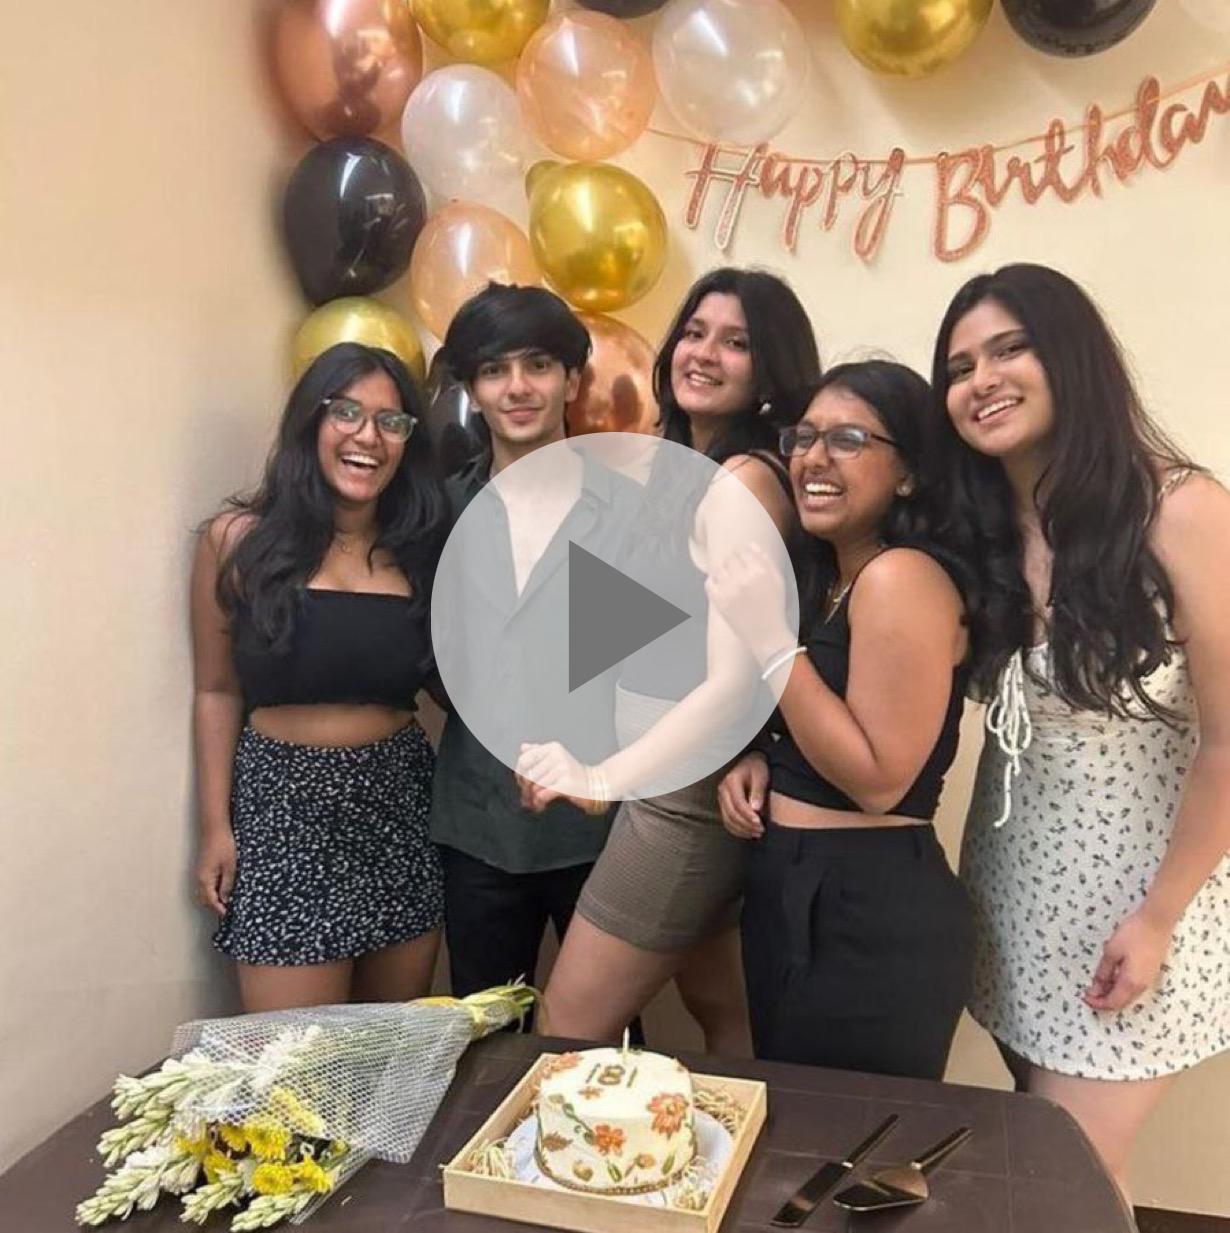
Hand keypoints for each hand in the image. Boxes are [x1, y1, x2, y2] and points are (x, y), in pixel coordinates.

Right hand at [196, 828, 235, 915]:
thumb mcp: (230, 867)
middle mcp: (199, 879)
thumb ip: (227, 885)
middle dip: (214, 907)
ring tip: (225, 903)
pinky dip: (211, 892)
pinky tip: (221, 891)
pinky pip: (204, 886)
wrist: (215, 830)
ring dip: (212, 900)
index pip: (211, 901)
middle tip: (227, 911)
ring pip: (203, 894)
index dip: (219, 909)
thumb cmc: (223, 845)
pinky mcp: (202, 870)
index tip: (227, 914)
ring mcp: (199, 874)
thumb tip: (225, 899)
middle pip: (204, 900)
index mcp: (205, 880)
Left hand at [516, 743, 595, 813]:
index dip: (519, 774)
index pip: (524, 759)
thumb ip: (539, 752)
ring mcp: (562, 769)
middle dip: (525, 789)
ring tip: (537, 802)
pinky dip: (540, 802)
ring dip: (533, 798)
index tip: (522, 783)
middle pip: (528, 775)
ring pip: (535, 786)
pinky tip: (542, 805)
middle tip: (527, 797)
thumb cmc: (574, 774)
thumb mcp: (557, 758)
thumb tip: (523, 747)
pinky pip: (543, 795)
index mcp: (552, 748)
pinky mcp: (566, 784)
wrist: (596, 785)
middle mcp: (557, 755)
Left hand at [706, 543, 792, 662]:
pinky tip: (721, 588)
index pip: (742, 551)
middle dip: (731, 563)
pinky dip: (712, 583)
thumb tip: (751, 544)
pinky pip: (709, 583)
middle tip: (735, 573)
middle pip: (729, 559)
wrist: (767, 635)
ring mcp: (730, 590)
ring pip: (718, 569)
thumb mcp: (777, 580)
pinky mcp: (719, 602)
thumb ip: (765, 560)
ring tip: (729, 581)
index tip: (741, 562)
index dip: (741, 554)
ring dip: (722, 572)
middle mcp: (744, 578)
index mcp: (760, 571)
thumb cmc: (774, 607)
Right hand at [717, 753, 767, 839]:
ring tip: (756, 833)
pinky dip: (736, 829)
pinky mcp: (722, 803)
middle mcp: (722, 790)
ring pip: (728, 819)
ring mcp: (721, 797)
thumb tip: (756, 809)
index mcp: (731, 781)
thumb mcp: (760, 775)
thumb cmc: (756, 767)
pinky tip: (748, 832)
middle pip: (732, 814)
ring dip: (742, 829)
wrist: (748, 760)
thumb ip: (758, 791)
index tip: (760, 823)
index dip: (748, 816)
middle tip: (761, 830)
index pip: (738, 804)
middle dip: (746, 825)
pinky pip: (726, 820)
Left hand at [1083, 908, 1174, 1011]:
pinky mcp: (1150, 973)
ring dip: (1111, 993)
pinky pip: (1133, 988)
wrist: (1157, 922)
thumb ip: (1103, 972)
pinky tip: (1110, 976)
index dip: (1097, 1003)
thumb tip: (1095, 988)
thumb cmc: (1133, 934)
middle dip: (1103, 1000)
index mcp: (1131, 983)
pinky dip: (1119, 986)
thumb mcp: (1111, 952)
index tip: (1084, 997)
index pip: (1113, 1003)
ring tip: (1097, 982)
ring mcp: (1148, 980)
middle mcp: (1142, 986)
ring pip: (1127, 996)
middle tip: (1088, 991)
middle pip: (1121, 1002)